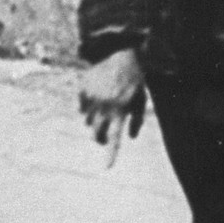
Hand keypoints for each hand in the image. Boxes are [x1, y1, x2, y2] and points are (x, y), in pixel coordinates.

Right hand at [79, 48, 145, 166]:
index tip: (106, 168)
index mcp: (121, 111)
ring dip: (95, 122)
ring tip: (105, 109)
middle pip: (96, 134)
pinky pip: (82, 108)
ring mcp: (92, 99)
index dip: (111, 154)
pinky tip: (97, 97)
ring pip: (88, 122)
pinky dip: (88, 108)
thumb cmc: (134, 80)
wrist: (120, 54)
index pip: (115, 138)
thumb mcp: (141, 100)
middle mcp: (104, 107)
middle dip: (100, 139)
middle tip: (104, 137)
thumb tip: (130, 138)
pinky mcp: (82, 91)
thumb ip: (136, 120)